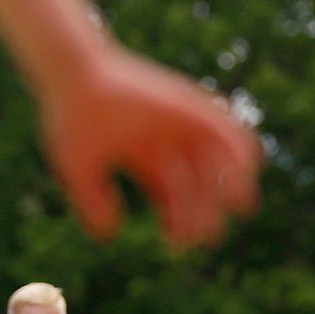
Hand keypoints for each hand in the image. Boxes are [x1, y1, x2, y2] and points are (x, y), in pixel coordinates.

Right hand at [37, 47, 260, 246]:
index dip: (180, 225)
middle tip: (206, 233)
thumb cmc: (71, 118)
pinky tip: (243, 169)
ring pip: (224, 160)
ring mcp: (185, 125)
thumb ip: (90, 199)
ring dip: (236, 184)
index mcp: (147, 161)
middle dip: (206, 214)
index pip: (175, 201)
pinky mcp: (195, 105)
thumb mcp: (78, 164)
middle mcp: (171, 145)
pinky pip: (232, 128)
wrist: (75, 70)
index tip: (176, 244)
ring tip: (237, 204)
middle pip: (201, 188)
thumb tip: (109, 235)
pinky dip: (242, 149)